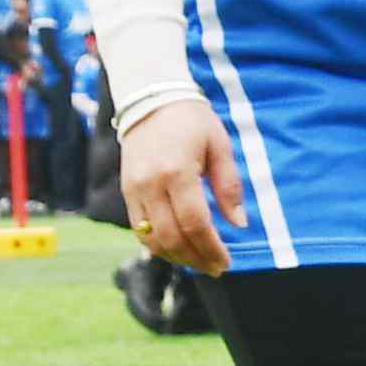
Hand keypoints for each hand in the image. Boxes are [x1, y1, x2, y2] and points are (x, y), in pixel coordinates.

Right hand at [121, 97, 249, 273]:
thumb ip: (229, 186)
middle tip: (216, 268)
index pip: (195, 223)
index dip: (211, 248)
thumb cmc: (192, 120)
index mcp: (177, 171)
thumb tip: (238, 223)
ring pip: (152, 238)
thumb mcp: (220, 146)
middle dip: (196, 258)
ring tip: (198, 261)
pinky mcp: (126, 191)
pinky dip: (158, 245)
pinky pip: (139, 228)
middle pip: (172, 237)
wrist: (151, 98)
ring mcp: (134, 189)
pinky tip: (177, 249)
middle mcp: (151, 184)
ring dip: (177, 257)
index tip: (226, 261)